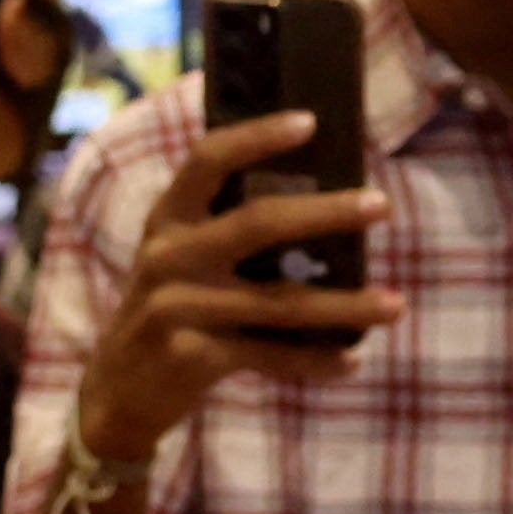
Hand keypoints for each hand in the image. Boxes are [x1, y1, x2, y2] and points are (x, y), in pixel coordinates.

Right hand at [66, 111, 398, 466]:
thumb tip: (322, 203)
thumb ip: (225, 230)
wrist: (116, 392)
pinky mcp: (193, 357)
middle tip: (382, 205)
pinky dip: (316, 361)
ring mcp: (179, 308)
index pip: (208, 160)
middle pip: (259, 224)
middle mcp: (170, 256)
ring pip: (280, 303)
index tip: (310, 121)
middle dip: (326, 213)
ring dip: (345, 305)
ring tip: (396, 304)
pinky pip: (270, 357)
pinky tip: (352, 361)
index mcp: (168, 220)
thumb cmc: (169, 310)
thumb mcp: (179, 260)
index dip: (257, 137)